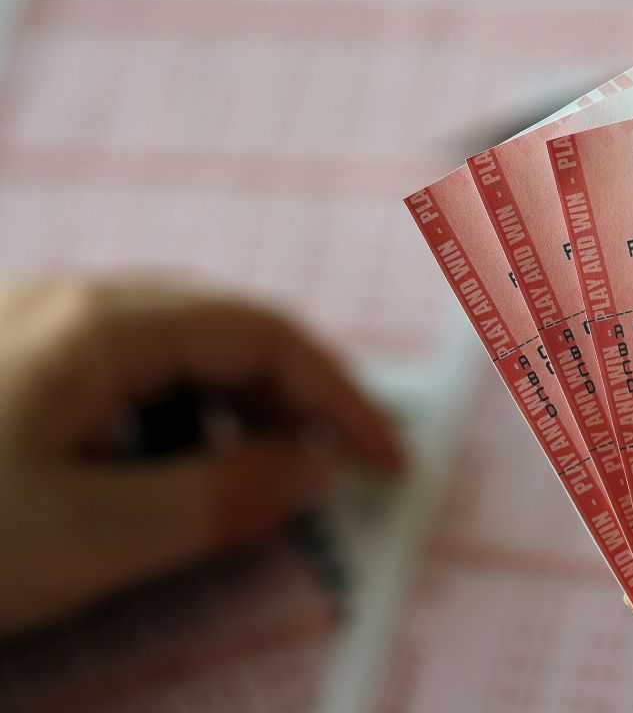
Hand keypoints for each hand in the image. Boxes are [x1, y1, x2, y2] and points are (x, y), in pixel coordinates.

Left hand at [0, 280, 402, 637]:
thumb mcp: (89, 537)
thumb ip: (219, 498)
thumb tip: (315, 469)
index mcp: (99, 325)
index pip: (264, 338)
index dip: (339, 400)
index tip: (387, 462)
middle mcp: (69, 304)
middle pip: (221, 337)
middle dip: (289, 405)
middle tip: (336, 473)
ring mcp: (30, 330)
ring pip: (170, 357)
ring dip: (227, 415)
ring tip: (247, 482)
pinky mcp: (9, 369)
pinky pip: (120, 380)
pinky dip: (168, 424)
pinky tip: (156, 475)